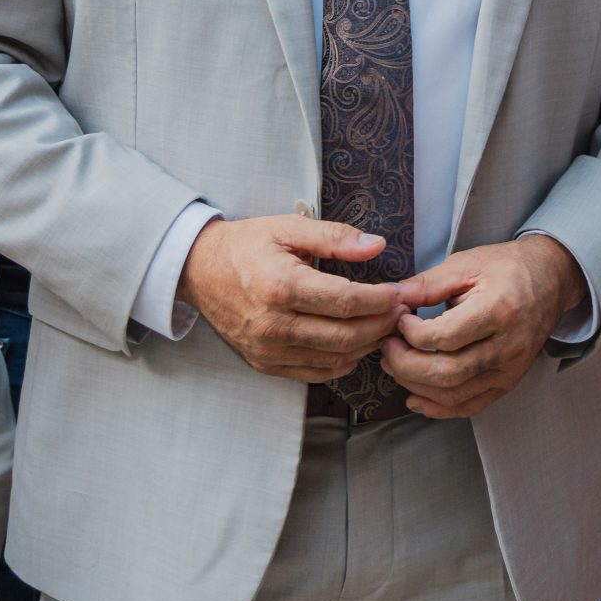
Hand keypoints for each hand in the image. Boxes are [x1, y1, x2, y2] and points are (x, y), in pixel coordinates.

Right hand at [178, 216, 404, 381]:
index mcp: (280, 286)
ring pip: (335, 359)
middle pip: (345, 336)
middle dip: (381, 325)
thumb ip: (335, 237)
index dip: (380, 301)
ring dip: (367, 345)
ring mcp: (268, 349)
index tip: (400, 293)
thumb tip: (377, 246)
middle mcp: (273, 324)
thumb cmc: (247, 245)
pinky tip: (356, 345)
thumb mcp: (289, 227)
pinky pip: (315, 373)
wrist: (199, 270)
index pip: (345, 302)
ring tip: (384, 326)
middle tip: (400, 312)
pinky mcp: (265, 363)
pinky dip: (342, 363)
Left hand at [380, 235, 585, 418]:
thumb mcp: (467, 263)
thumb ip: (428, 284)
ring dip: (415, 384)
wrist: (552, 279)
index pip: (446, 336)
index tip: (399, 319)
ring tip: (395, 364)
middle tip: (387, 346)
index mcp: (499, 309)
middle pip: (447, 372)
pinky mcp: (508, 382)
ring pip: (454, 394)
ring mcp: (510, 369)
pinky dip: (438, 408)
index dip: (412, 333)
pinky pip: (470, 406)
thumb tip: (391, 299)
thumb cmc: (508, 267)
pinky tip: (414, 397)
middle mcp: (509, 345)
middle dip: (405, 364)